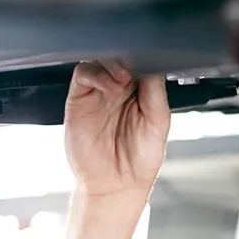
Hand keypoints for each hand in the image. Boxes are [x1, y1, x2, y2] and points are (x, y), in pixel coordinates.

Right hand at [64, 60, 169, 197]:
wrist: (115, 185)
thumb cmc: (139, 160)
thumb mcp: (159, 123)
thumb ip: (156, 92)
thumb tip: (153, 63)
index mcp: (141, 91)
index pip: (141, 60)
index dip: (145, 55)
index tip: (151, 59)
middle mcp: (119, 88)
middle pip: (119, 54)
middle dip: (128, 56)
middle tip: (136, 69)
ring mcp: (98, 92)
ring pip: (100, 58)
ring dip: (113, 63)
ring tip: (124, 80)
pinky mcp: (80, 99)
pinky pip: (84, 74)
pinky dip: (97, 74)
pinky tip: (111, 88)